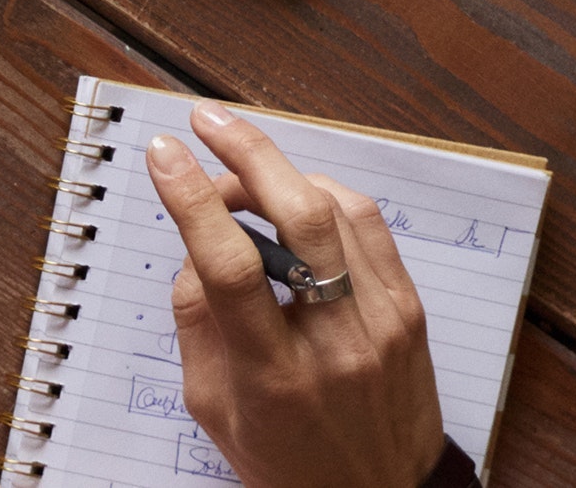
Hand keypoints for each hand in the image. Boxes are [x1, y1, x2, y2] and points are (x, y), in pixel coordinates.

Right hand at [151, 105, 449, 487]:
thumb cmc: (288, 462)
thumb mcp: (213, 407)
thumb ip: (197, 322)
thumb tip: (196, 240)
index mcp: (275, 377)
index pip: (230, 267)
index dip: (192, 199)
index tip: (164, 155)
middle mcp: (336, 344)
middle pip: (299, 218)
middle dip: (246, 152)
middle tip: (205, 122)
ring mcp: (384, 324)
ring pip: (338, 209)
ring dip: (284, 172)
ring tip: (244, 169)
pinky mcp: (411, 312)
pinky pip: (370, 226)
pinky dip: (327, 196)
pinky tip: (297, 196)